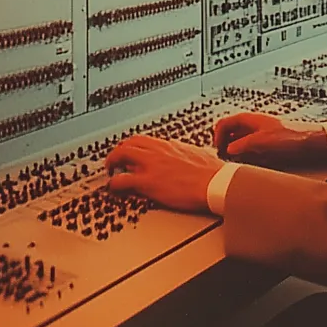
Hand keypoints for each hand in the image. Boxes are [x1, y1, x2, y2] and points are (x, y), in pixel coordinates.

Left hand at [105, 135, 223, 212]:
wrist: (216, 183)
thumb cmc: (212, 172)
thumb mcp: (197, 155)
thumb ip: (186, 154)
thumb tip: (188, 156)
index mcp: (169, 145)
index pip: (144, 140)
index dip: (133, 146)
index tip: (130, 152)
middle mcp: (157, 151)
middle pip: (128, 143)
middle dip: (119, 151)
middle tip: (115, 160)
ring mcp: (151, 165)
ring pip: (121, 154)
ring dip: (112, 162)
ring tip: (110, 171)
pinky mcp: (148, 182)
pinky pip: (122, 179)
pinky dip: (114, 183)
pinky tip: (113, 187)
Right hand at [212, 112, 326, 165]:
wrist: (313, 142)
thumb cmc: (292, 137)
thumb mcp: (263, 141)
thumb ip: (244, 145)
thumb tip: (229, 150)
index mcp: (251, 119)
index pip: (225, 123)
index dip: (218, 135)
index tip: (217, 149)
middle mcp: (255, 125)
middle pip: (231, 132)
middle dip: (224, 144)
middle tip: (222, 157)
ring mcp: (261, 134)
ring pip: (240, 142)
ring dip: (235, 151)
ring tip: (233, 163)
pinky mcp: (269, 144)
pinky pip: (251, 149)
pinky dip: (246, 155)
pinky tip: (248, 164)